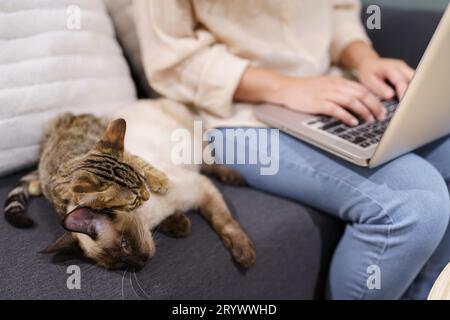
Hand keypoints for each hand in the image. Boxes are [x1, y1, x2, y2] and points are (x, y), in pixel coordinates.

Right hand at [272, 75, 386, 125]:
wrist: (285, 88)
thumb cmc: (304, 90)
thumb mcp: (324, 87)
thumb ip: (339, 92)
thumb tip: (355, 103)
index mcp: (337, 82)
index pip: (362, 89)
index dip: (375, 99)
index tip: (382, 110)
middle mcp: (334, 86)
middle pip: (361, 94)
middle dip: (374, 106)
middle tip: (381, 117)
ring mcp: (326, 94)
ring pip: (351, 101)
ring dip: (364, 111)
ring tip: (370, 120)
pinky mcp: (318, 103)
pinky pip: (336, 109)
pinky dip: (347, 116)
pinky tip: (353, 122)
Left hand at [356, 57, 414, 99]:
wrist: (368, 64)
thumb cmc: (367, 72)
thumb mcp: (368, 80)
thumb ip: (379, 88)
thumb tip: (390, 96)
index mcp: (391, 68)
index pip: (401, 82)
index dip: (403, 94)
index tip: (404, 104)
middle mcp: (401, 67)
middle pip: (414, 80)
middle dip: (414, 93)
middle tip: (411, 106)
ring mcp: (406, 69)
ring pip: (417, 81)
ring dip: (415, 92)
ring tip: (412, 104)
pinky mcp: (407, 74)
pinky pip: (414, 82)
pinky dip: (413, 91)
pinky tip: (409, 100)